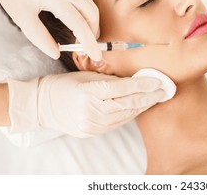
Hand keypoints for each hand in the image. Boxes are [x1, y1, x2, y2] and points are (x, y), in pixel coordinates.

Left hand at [0, 0, 100, 60]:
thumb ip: (40, 38)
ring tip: (81, 38)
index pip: (79, 24)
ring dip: (90, 24)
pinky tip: (77, 23)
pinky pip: (85, 0)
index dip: (88, 42)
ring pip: (91, 7)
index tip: (95, 56)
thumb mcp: (22, 19)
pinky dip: (86, 14)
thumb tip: (56, 53)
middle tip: (85, 49)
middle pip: (91, 14)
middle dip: (92, 34)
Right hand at [7, 71, 171, 137]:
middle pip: (127, 104)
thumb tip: (135, 80)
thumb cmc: (64, 85)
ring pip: (124, 115)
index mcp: (88, 91)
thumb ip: (110, 79)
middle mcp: (90, 110)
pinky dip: (129, 114)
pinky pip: (116, 123)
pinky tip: (138, 107)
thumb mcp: (86, 75)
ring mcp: (91, 124)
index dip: (143, 85)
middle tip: (163, 91)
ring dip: (141, 106)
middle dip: (148, 97)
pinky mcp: (91, 132)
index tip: (158, 82)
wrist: (42, 106)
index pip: (122, 89)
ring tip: (154, 98)